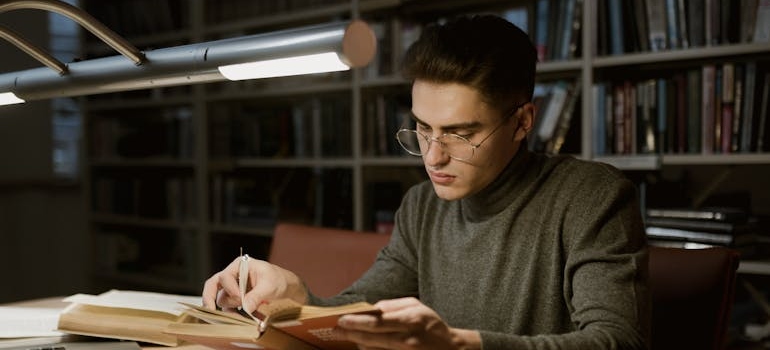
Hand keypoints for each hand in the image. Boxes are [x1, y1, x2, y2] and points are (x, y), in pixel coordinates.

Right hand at [201, 257, 307, 313]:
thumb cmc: (278, 280)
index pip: (225, 277)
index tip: (240, 298)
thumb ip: (257, 295)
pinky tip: (241, 319)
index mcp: (239, 266)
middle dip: (222, 299)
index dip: (230, 288)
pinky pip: (227, 308)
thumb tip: (246, 306)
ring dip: (230, 309)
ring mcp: (233, 288)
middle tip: (214, 311)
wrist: (286, 288)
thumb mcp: (269, 286)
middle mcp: (233, 276)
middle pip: (215, 287)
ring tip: (243, 315)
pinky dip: (231, 314)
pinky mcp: (236, 300)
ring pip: (221, 300)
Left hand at [333, 297, 480, 349]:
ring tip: (350, 338)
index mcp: (410, 319)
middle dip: (351, 334)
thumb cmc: (431, 325)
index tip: (341, 320)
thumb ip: (393, 306)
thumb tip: (369, 309)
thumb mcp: (416, 307)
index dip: (357, 322)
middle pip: (372, 337)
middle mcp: (407, 338)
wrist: (451, 349)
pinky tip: (363, 346)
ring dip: (359, 344)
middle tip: (336, 331)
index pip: (377, 321)